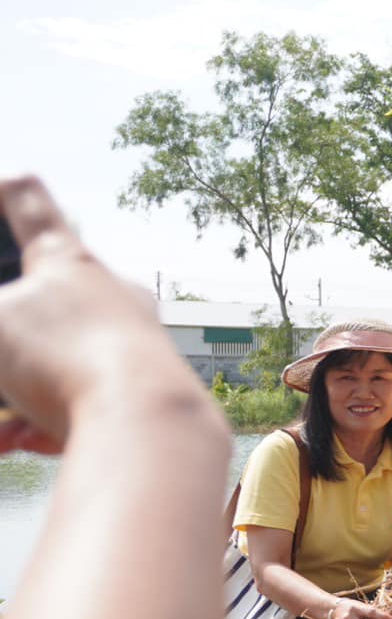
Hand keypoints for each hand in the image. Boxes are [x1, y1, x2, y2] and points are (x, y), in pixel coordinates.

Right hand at [0, 177, 209, 454]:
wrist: (150, 425)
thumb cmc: (66, 358)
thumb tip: (9, 321)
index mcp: (69, 264)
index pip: (33, 211)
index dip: (12, 194)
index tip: (14, 176)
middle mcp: (111, 297)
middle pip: (46, 304)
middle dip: (7, 342)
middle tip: (3, 377)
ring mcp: (134, 344)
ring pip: (60, 365)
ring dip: (18, 395)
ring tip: (4, 431)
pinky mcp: (147, 393)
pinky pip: (84, 406)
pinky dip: (48, 425)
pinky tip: (27, 442)